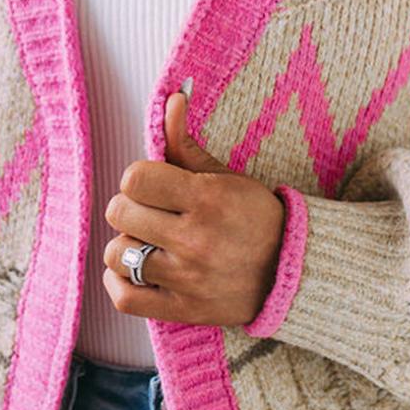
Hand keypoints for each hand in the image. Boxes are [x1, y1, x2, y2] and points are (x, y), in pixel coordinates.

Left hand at [102, 90, 286, 327]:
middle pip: (120, 212)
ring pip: (117, 254)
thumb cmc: (257, 218)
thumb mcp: (226, 177)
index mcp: (207, 199)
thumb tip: (172, 99)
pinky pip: (124, 298)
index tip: (153, 186)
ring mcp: (187, 279)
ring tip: (148, 242)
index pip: (135, 178)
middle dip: (131, 208)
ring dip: (126, 245)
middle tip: (152, 213)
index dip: (139, 179)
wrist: (293, 272)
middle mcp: (195, 240)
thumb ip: (187, 144)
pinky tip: (136, 270)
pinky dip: (119, 282)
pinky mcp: (182, 310)